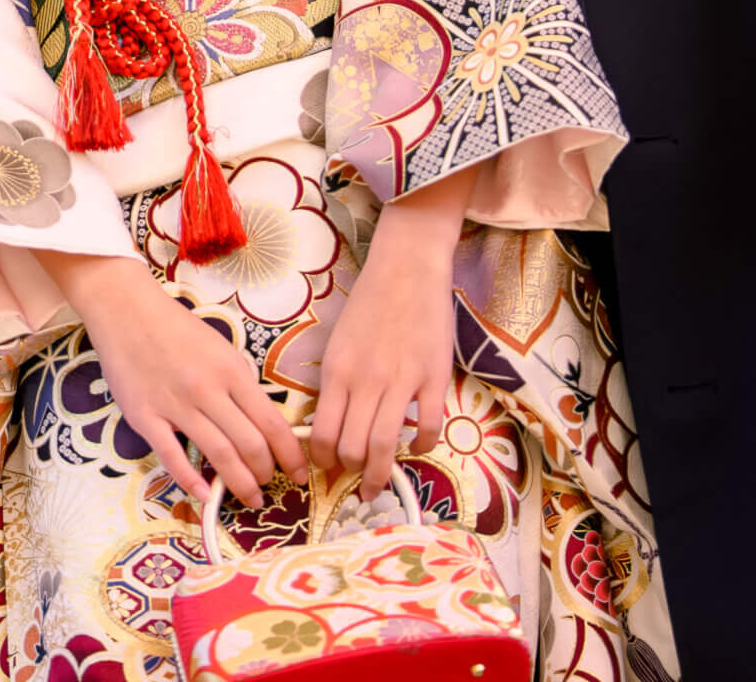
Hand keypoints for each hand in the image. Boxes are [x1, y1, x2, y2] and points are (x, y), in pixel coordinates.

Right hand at [48, 253, 305, 506]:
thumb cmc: (178, 328)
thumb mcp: (222, 348)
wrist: (127, 311)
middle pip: (249, 444)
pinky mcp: (144, 417)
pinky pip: (171, 456)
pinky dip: (191, 480)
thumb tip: (261, 422)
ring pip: (218, 453)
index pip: (272, 422)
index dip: (291, 454)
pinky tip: (205, 494)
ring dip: (239, 483)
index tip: (300, 473)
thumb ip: (240, 384)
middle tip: (269, 485)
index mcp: (231, 371)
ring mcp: (175, 405)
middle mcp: (208, 390)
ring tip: (249, 497)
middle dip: (266, 472)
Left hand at [310, 169, 470, 497]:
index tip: (330, 469)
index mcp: (337, 372)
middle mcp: (365, 382)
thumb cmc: (368, 304)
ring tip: (380, 485)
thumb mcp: (339, 343)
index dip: (323, 462)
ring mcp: (401, 381)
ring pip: (385, 447)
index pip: (322, 434)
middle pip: (352, 449)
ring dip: (381, 475)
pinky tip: (420, 445)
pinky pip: (429, 428)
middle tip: (357, 481)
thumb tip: (329, 425)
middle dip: (352, 474)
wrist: (406, 269)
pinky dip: (424, 446)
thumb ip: (336, 383)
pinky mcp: (433, 378)